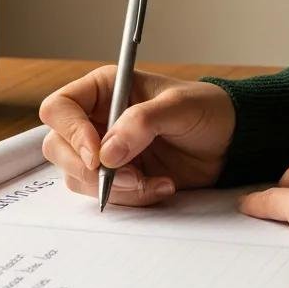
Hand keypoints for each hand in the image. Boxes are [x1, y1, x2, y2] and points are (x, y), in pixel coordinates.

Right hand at [38, 66, 235, 206]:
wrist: (230, 142)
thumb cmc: (207, 110)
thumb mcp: (179, 106)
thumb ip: (142, 123)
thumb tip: (107, 153)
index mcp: (104, 89)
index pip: (60, 108)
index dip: (70, 132)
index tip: (97, 155)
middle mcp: (97, 119)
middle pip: (58, 148)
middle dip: (90, 169)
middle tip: (130, 176)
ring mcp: (104, 151)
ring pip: (78, 177)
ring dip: (115, 188)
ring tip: (153, 181)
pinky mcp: (118, 177)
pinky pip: (105, 195)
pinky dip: (132, 198)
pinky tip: (162, 186)